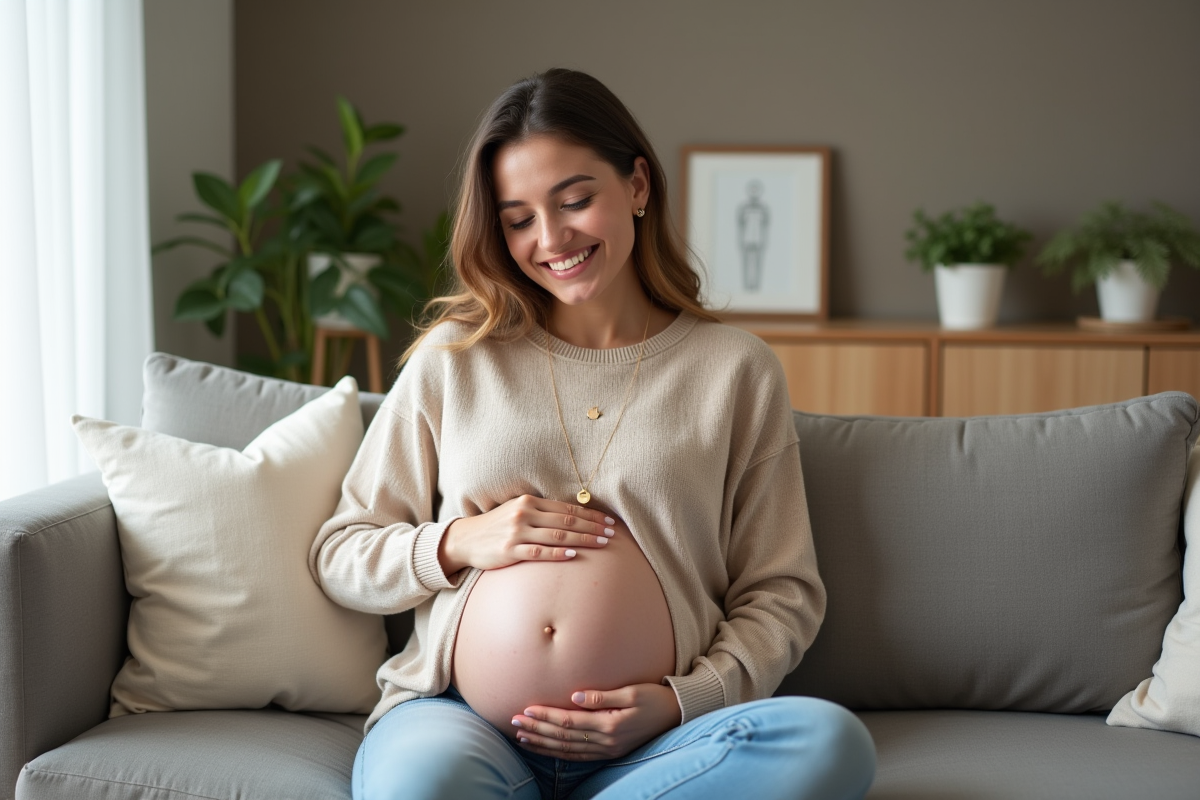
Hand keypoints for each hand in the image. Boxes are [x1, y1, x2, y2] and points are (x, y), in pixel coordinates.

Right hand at [439, 494, 615, 572]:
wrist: (466, 539)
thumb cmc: (497, 526)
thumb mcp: (518, 511)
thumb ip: (542, 512)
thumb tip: (574, 516)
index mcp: (529, 501)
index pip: (567, 508)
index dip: (591, 515)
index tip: (609, 521)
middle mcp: (524, 513)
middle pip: (566, 521)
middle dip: (592, 527)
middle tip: (612, 533)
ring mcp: (517, 532)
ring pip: (557, 535)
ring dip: (583, 539)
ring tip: (601, 543)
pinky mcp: (510, 550)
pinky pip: (539, 551)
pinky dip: (557, 552)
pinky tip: (573, 554)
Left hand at [511, 683, 681, 760]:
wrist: (676, 715)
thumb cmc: (654, 698)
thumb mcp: (632, 692)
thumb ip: (603, 696)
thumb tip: (575, 697)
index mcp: (610, 724)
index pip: (568, 721)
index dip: (546, 716)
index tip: (526, 710)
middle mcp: (606, 741)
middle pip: (563, 737)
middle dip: (537, 730)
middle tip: (514, 723)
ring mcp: (607, 749)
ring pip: (567, 750)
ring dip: (543, 744)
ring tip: (522, 738)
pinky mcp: (610, 752)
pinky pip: (578, 756)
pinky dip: (558, 753)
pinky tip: (545, 748)